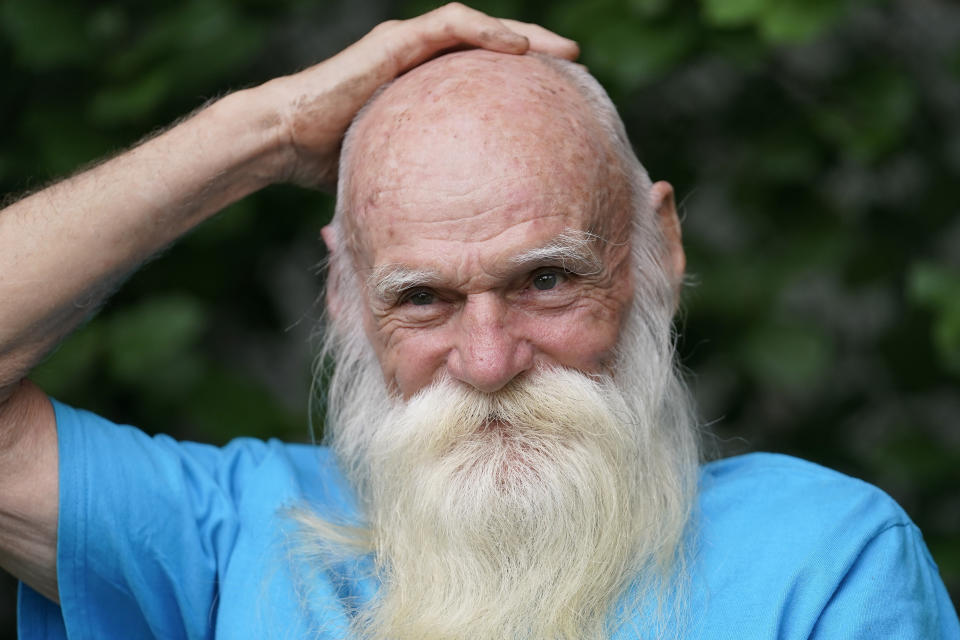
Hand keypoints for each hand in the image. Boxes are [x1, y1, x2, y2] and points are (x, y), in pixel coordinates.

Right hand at [263, 3, 578, 187]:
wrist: (286, 141)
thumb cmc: (331, 163)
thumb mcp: (396, 174)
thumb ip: (427, 187)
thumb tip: (450, 237)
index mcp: (424, 89)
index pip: (484, 77)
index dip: (523, 84)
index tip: (559, 102)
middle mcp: (420, 61)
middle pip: (491, 47)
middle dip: (538, 52)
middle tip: (577, 69)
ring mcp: (408, 46)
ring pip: (479, 29)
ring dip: (525, 36)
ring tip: (564, 53)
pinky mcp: (395, 41)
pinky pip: (451, 26)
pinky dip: (488, 33)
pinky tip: (522, 48)